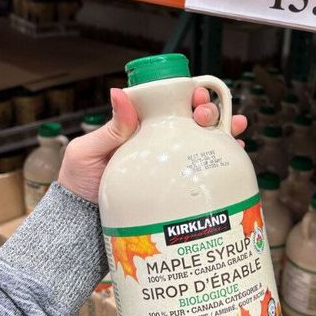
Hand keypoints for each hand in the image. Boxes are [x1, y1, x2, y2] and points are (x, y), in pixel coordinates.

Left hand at [59, 87, 247, 203]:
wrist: (85, 223)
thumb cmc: (80, 184)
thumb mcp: (87, 152)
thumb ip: (109, 127)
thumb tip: (119, 93)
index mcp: (141, 128)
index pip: (169, 104)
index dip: (188, 95)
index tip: (196, 94)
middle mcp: (160, 142)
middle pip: (193, 118)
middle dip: (209, 109)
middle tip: (208, 114)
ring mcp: (172, 163)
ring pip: (205, 139)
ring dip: (224, 128)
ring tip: (234, 126)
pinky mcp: (180, 184)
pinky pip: (207, 166)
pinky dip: (225, 156)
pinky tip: (235, 151)